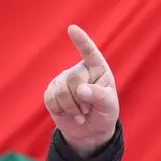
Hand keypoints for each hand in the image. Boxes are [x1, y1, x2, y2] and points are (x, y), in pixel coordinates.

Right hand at [44, 25, 119, 157]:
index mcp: (97, 69)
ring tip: (80, 113)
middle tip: (88, 109)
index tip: (72, 28)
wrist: (90, 132)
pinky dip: (62, 111)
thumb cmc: (104, 114)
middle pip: (74, 77)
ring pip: (61, 91)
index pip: (90, 53)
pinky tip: (69, 114)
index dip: (81, 41)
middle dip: (81, 98)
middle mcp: (79, 71)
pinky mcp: (51, 92)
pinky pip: (51, 99)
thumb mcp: (109, 106)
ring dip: (72, 108)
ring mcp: (63, 80)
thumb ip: (99, 96)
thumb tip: (80, 90)